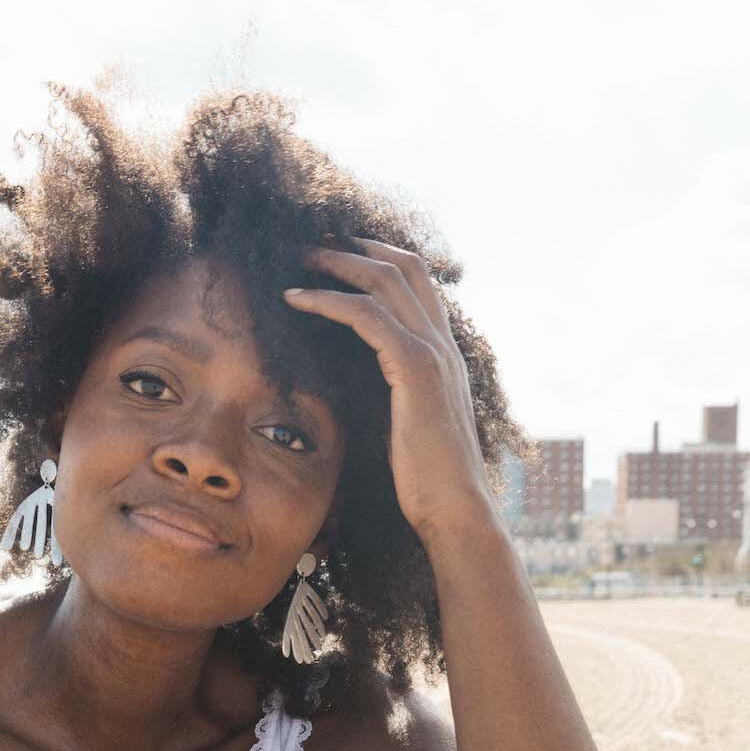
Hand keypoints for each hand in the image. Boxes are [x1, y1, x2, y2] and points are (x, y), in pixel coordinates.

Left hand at [285, 236, 498, 544]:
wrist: (455, 510)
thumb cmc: (427, 480)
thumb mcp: (408, 425)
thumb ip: (394, 395)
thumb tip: (361, 387)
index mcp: (444, 354)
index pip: (418, 283)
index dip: (379, 258)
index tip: (338, 252)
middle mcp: (444, 344)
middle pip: (404, 266)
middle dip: (357, 246)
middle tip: (313, 240)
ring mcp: (433, 353)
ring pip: (384, 280)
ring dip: (336, 262)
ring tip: (297, 257)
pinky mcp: (415, 370)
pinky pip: (366, 316)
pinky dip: (327, 299)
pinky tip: (294, 298)